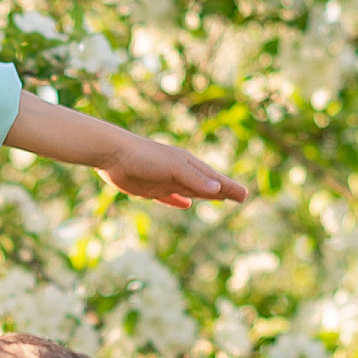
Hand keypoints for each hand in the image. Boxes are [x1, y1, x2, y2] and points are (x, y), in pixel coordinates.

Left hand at [98, 133, 248, 206]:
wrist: (112, 153)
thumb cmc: (144, 157)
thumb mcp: (173, 167)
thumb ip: (194, 178)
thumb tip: (218, 188)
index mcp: (188, 165)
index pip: (215, 179)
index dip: (230, 188)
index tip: (245, 195)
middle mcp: (179, 172)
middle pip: (206, 184)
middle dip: (223, 190)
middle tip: (240, 197)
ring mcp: (165, 180)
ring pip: (190, 190)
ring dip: (204, 195)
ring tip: (218, 198)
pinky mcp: (149, 188)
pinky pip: (169, 197)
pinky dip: (178, 201)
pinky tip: (185, 204)